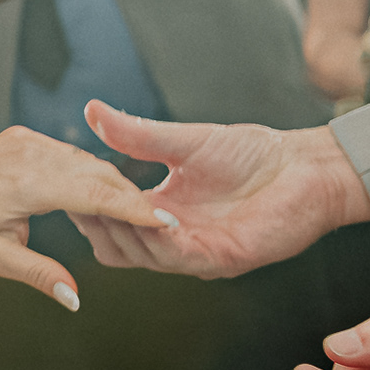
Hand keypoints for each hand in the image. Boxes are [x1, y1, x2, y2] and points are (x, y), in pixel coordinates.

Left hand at [0, 125, 166, 309]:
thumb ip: (38, 274)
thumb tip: (75, 297)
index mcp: (22, 184)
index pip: (92, 193)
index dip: (132, 208)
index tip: (166, 221)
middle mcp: (26, 154)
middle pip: (96, 173)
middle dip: (131, 197)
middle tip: (165, 223)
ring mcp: (25, 141)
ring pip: (84, 161)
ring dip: (112, 184)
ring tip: (141, 212)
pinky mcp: (22, 138)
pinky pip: (67, 154)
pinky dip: (89, 173)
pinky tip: (105, 193)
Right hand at [74, 103, 369, 275]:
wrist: (304, 166)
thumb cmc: (254, 153)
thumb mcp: (184, 141)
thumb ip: (137, 134)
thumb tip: (92, 111)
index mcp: (162, 212)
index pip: (111, 218)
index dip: (87, 203)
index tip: (64, 180)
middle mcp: (174, 238)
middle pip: (116, 246)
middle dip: (95, 223)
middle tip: (77, 197)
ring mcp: (197, 252)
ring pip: (141, 256)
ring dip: (123, 232)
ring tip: (106, 206)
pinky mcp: (222, 259)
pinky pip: (180, 257)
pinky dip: (162, 240)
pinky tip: (153, 218)